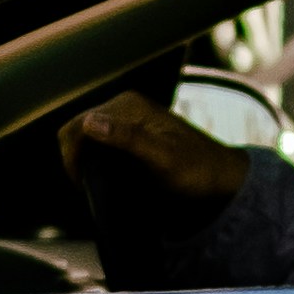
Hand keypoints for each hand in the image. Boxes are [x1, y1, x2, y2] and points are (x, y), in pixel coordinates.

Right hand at [63, 91, 243, 206]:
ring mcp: (129, 119)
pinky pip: (100, 143)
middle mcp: (126, 106)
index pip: (77, 125)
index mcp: (128, 105)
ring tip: (95, 184)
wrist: (221, 178)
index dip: (71, 156)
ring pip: (86, 137)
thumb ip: (128, 138)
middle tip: (86, 187)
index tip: (81, 184)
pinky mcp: (132, 133)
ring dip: (83, 160)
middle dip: (74, 158)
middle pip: (77, 129)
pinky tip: (105, 177)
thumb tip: (90, 122)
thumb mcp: (162, 158)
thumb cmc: (196, 169)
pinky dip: (95, 160)